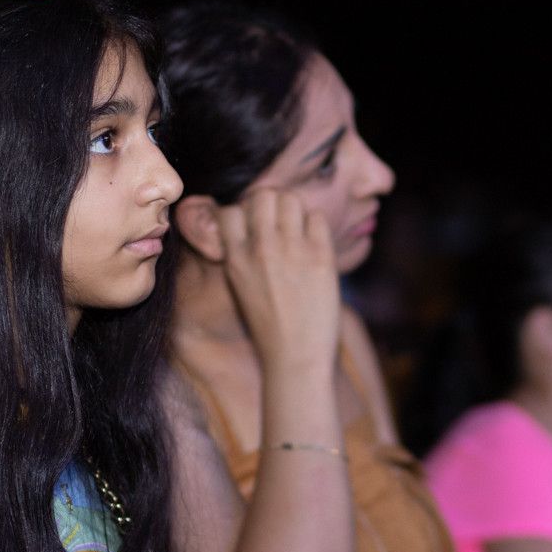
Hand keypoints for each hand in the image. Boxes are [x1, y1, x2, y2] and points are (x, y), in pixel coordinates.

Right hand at [215, 189, 339, 374]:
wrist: (296, 357)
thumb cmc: (269, 328)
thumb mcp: (242, 288)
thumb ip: (242, 255)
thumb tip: (252, 226)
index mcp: (235, 258)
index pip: (230, 210)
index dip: (243, 214)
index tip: (253, 229)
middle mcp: (261, 248)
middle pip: (263, 194)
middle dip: (272, 204)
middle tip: (280, 224)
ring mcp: (292, 250)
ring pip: (291, 200)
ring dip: (295, 211)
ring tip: (298, 232)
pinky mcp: (321, 257)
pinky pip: (317, 217)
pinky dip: (316, 226)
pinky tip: (315, 246)